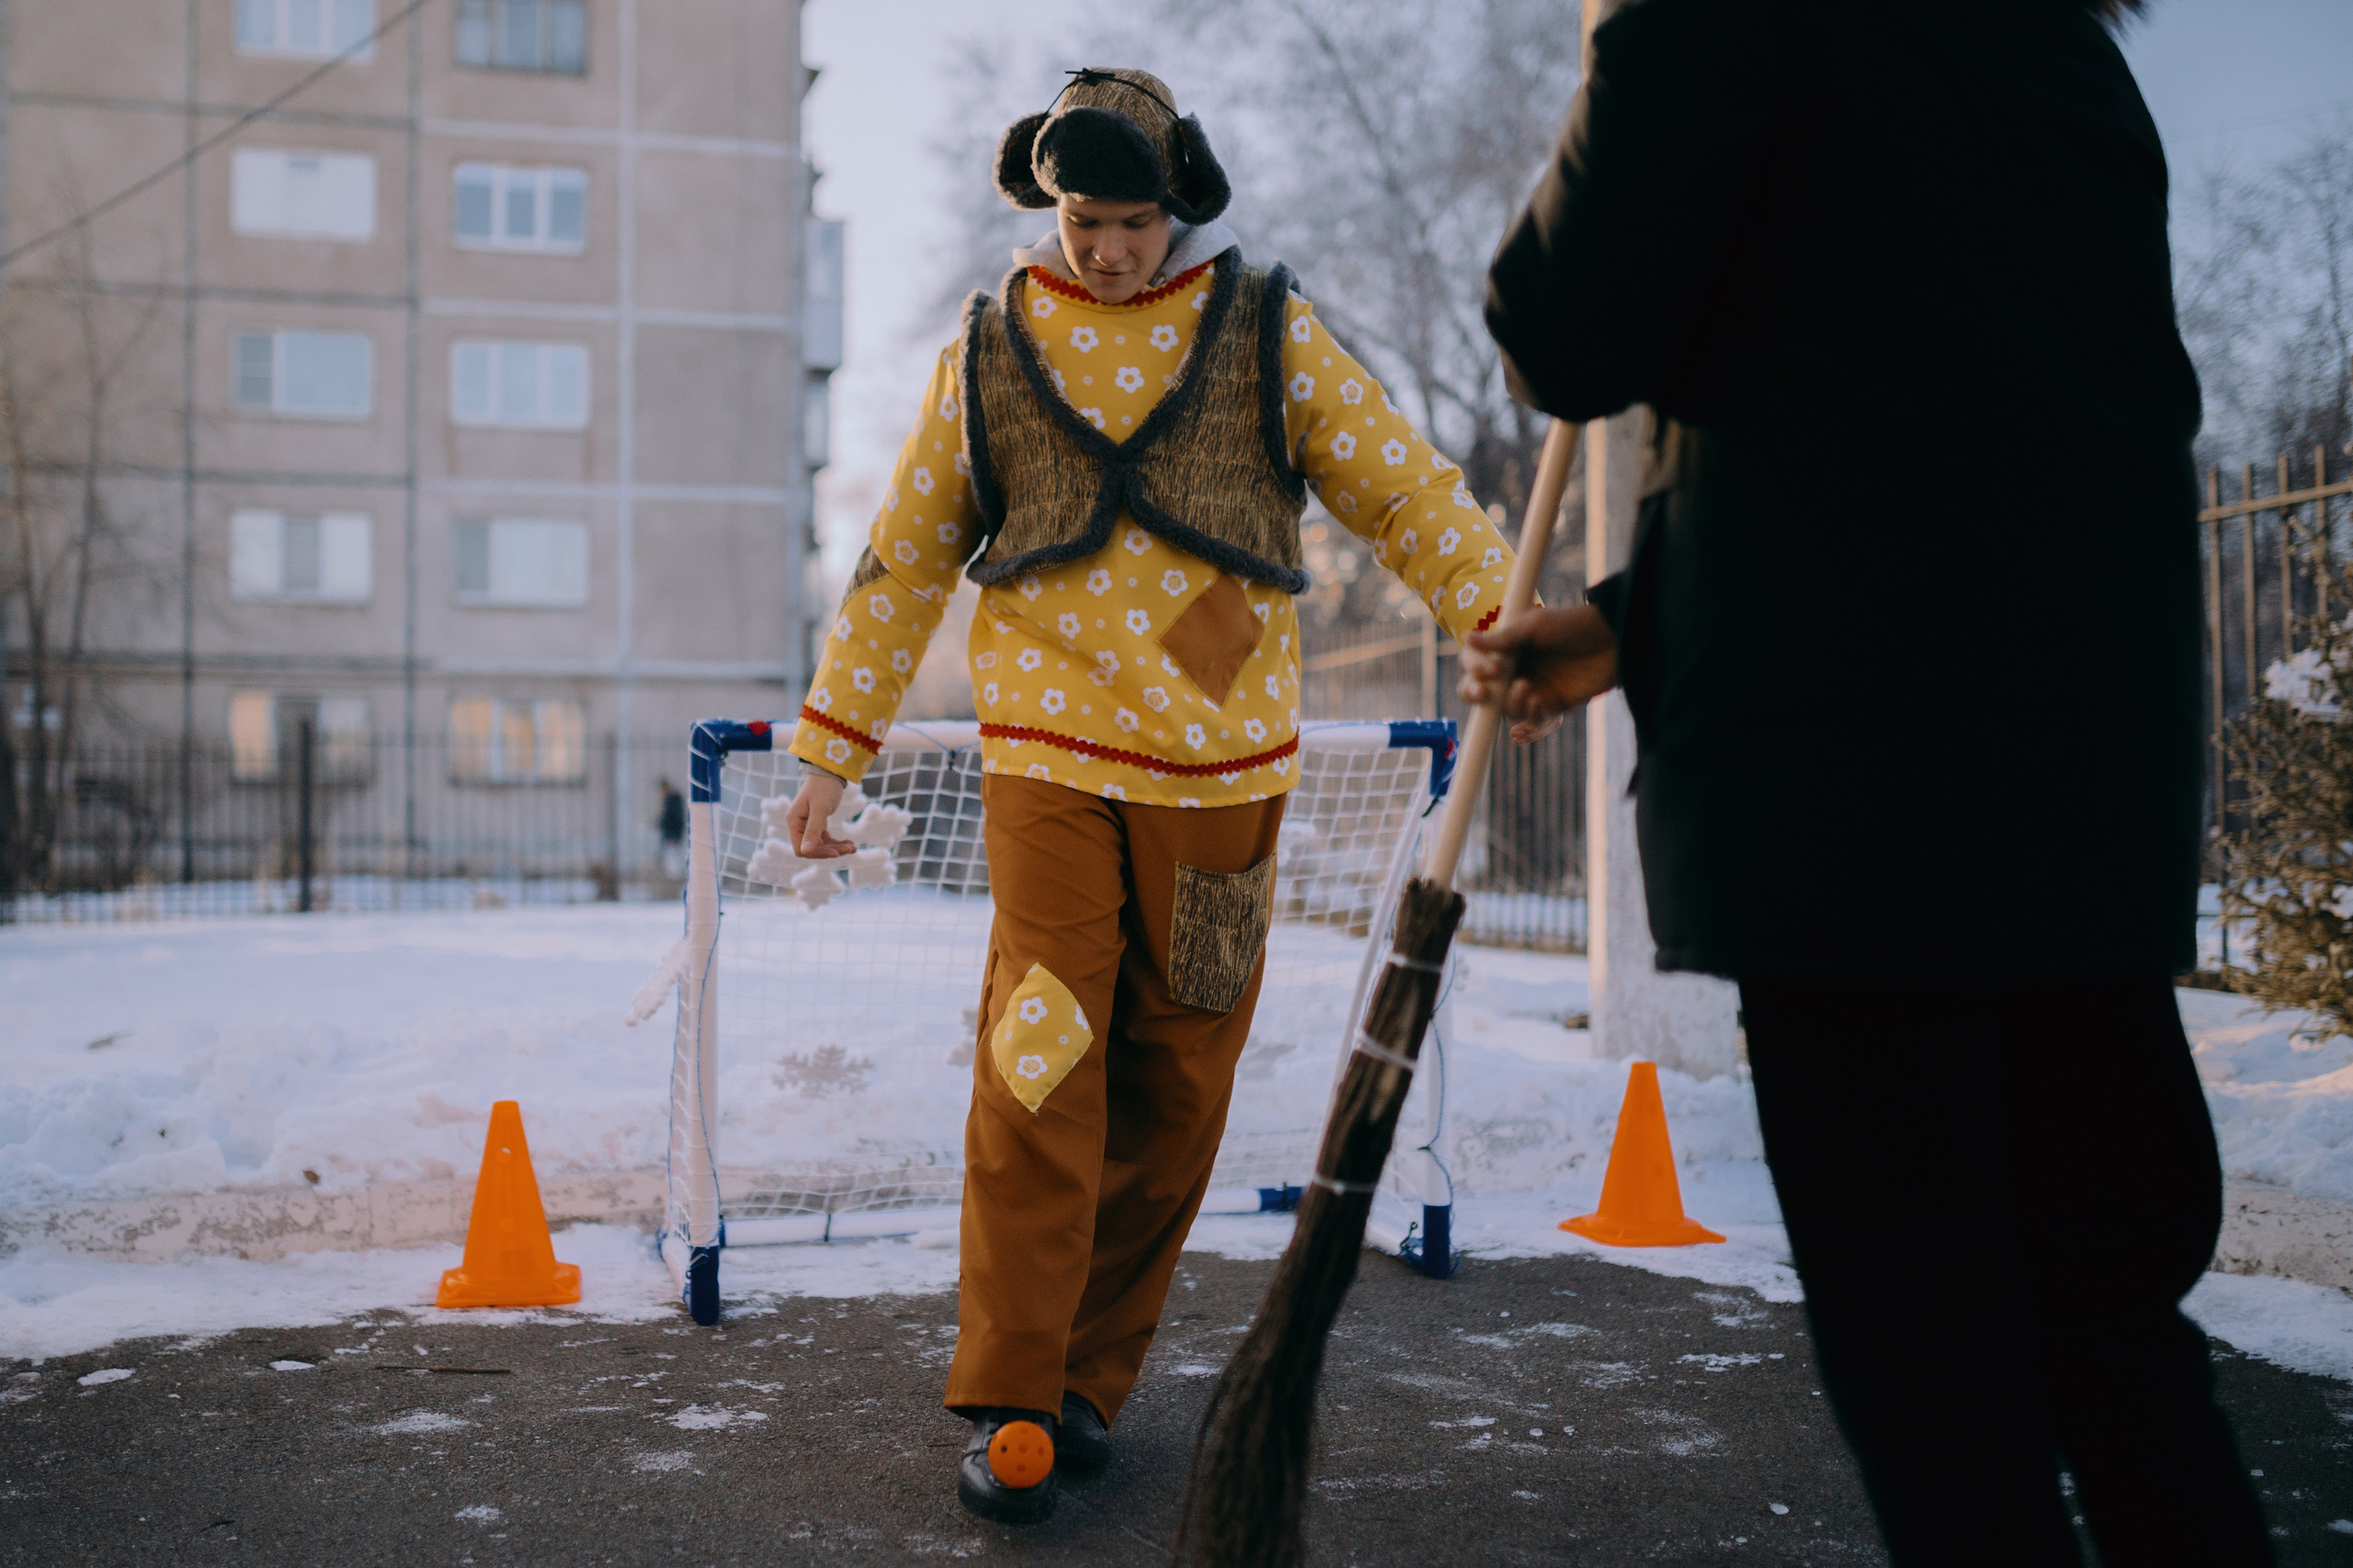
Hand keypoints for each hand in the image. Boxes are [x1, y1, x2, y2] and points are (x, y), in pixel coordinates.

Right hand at [785, 770, 855, 857]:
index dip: (817, 853)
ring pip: (821, 846)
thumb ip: (812, 830)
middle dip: (831, 851)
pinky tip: (851, 843)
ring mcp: (808, 826)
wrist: (831, 772)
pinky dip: (838, 842)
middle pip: (812, 849)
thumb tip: (805, 852)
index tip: (836, 853)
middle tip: (850, 849)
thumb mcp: (820, 809)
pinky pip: (827, 839)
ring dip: (837, 848)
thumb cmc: (823, 787)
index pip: (801, 848)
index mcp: (794, 822)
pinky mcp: (818, 824)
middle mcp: (798, 826)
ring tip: (853, 847)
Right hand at [1460, 603, 1618, 733]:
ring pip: (1506, 710)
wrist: (1612, 640)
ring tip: (1527, 687)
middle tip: (1483, 693)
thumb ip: (1502, 638)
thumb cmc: (1572, 626)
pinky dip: (1531, 717)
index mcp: (1507, 650)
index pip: (1475, 666)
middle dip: (1476, 695)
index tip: (1490, 668)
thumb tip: (1467, 637)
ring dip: (1511, 703)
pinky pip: (1533, 722)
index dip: (1474, 671)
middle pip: (1482, 693)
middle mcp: (1515, 672)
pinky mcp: (1553, 707)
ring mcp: (1533, 691)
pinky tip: (1539, 702)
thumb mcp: (1534, 627)